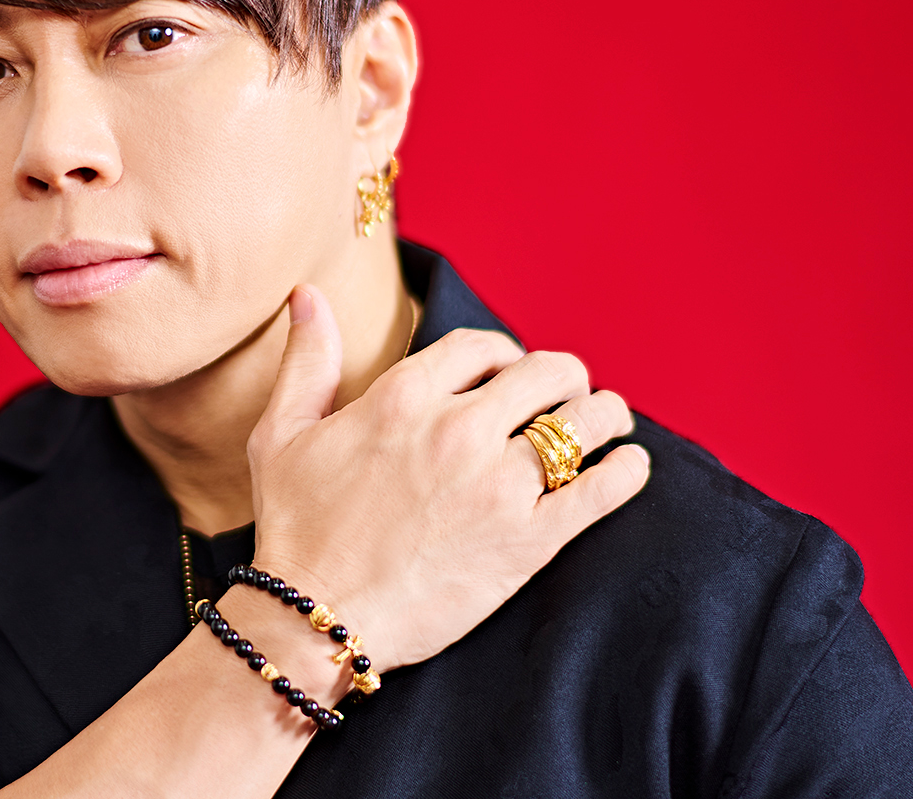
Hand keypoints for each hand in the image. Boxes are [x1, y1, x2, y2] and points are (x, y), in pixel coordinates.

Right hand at [248, 285, 649, 669]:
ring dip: (605, 415)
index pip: (482, 346)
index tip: (510, 371)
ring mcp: (497, 485)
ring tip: (612, 421)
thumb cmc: (295, 527)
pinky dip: (626, 473)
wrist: (315, 617)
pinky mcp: (526, 541)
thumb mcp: (280, 432)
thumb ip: (307, 360)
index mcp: (403, 397)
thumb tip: (308, 295)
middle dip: (564, 377)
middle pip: (544, 374)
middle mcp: (457, 430)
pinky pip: (599, 492)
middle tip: (569, 394)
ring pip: (582, 424)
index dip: (504, 352)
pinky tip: (631, 466)